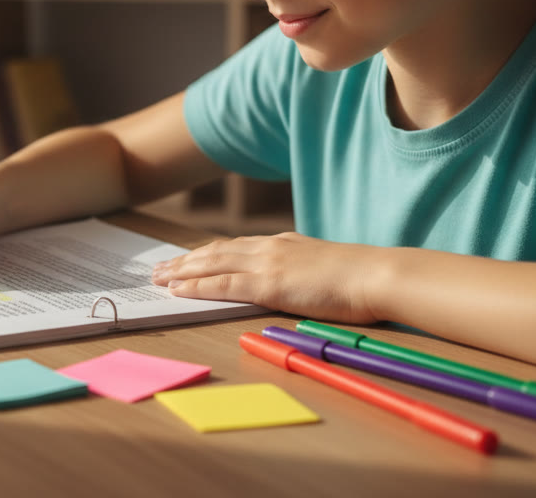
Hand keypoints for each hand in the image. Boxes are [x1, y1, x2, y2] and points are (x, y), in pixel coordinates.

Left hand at [150, 232, 386, 323]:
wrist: (377, 275)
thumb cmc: (361, 279)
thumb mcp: (324, 266)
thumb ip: (301, 270)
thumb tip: (290, 281)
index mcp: (282, 244)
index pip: (234, 247)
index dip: (206, 253)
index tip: (186, 259)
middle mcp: (269, 247)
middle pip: (215, 252)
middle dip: (184, 261)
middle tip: (158, 268)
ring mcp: (267, 263)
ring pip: (211, 265)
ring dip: (181, 271)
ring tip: (159, 278)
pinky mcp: (268, 284)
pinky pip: (223, 285)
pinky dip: (197, 286)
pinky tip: (178, 290)